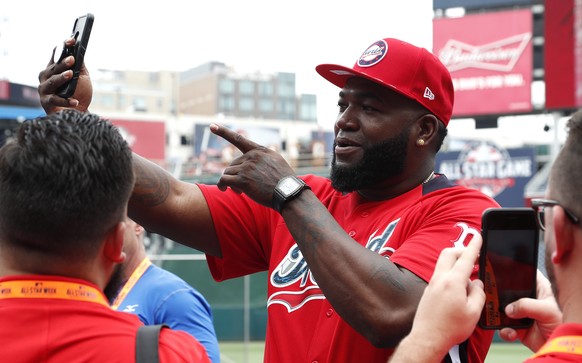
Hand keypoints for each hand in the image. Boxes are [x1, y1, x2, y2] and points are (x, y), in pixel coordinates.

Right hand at [37, 37, 92, 113]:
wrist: (79, 114)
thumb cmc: (80, 94)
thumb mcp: (81, 78)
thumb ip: (79, 66)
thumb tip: (80, 51)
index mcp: (54, 69)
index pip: (56, 55)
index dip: (63, 47)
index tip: (72, 40)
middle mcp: (46, 78)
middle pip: (53, 68)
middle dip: (62, 63)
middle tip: (72, 59)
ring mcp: (44, 90)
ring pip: (52, 82)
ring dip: (61, 78)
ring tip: (70, 74)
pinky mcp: (46, 103)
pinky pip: (55, 99)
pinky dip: (66, 100)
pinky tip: (75, 101)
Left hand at [210, 124, 295, 206]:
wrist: (288, 193)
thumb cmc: (284, 181)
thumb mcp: (276, 162)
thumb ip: (262, 158)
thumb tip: (250, 161)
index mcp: (260, 151)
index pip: (239, 139)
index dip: (224, 132)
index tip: (212, 126)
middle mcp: (252, 157)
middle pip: (233, 164)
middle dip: (235, 175)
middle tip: (243, 186)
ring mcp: (247, 168)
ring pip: (227, 172)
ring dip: (231, 182)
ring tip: (240, 191)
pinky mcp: (243, 180)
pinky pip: (224, 180)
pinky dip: (222, 185)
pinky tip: (224, 189)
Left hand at [408, 235, 484, 352]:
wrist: (427, 338)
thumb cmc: (450, 328)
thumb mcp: (473, 312)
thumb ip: (478, 293)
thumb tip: (477, 283)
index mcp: (452, 282)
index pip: (465, 258)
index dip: (474, 245)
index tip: (478, 235)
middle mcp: (439, 279)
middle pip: (449, 254)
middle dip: (462, 250)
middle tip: (474, 255)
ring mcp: (432, 284)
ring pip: (443, 264)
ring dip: (456, 263)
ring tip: (470, 274)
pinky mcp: (428, 291)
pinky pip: (440, 275)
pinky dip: (451, 274)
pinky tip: (459, 287)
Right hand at [498, 271, 560, 351]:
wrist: (560, 347)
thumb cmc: (563, 324)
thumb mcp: (547, 310)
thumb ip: (526, 306)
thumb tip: (508, 309)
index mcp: (540, 289)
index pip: (526, 274)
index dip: (516, 272)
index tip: (502, 272)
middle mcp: (529, 300)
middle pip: (510, 292)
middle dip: (501, 297)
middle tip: (496, 300)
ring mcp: (523, 314)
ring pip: (504, 310)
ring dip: (500, 316)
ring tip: (504, 320)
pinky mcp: (519, 328)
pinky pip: (505, 327)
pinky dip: (505, 331)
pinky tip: (512, 333)